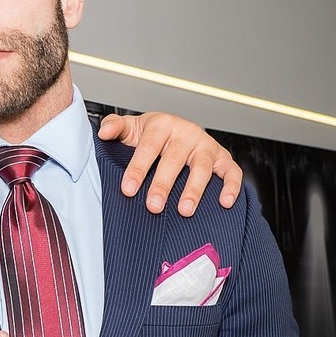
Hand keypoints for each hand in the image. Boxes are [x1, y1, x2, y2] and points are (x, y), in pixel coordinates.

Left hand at [97, 112, 242, 215]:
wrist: (178, 131)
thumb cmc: (153, 135)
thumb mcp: (133, 128)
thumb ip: (116, 127)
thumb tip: (104, 132)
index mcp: (162, 125)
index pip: (148, 147)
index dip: (138, 168)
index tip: (128, 189)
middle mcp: (186, 133)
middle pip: (173, 160)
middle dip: (163, 184)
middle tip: (153, 206)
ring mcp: (206, 146)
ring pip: (202, 167)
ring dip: (194, 190)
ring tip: (184, 210)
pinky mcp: (223, 158)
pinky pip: (231, 171)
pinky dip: (231, 186)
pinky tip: (225, 202)